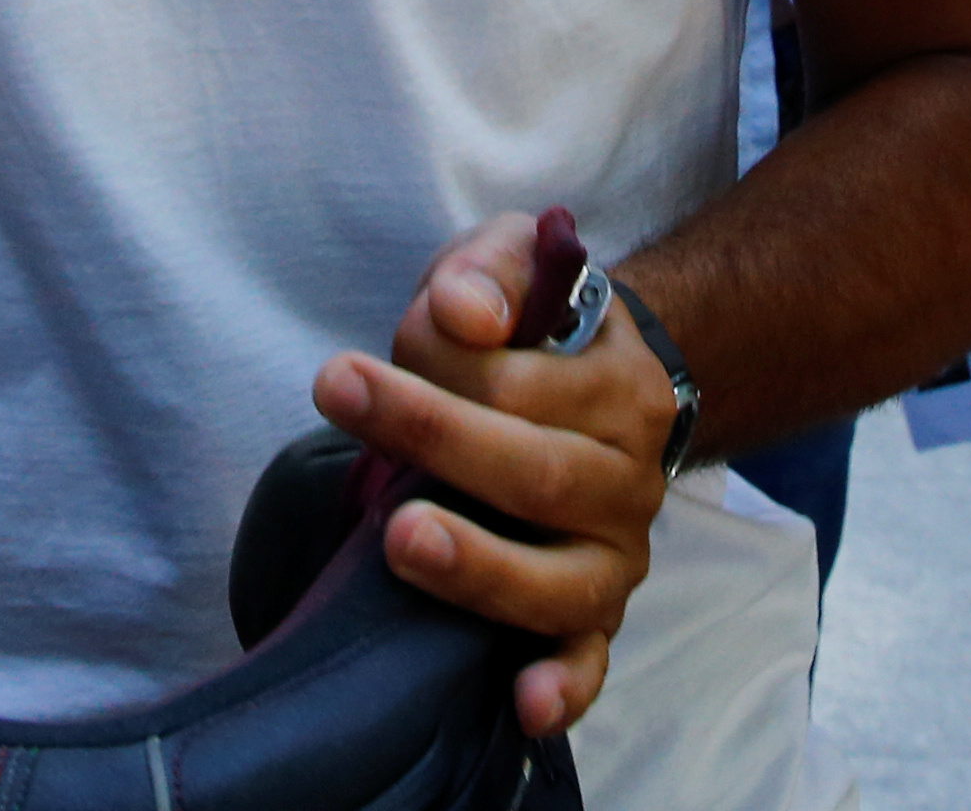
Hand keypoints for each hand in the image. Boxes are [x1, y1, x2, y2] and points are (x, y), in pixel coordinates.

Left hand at [302, 216, 672, 735]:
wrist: (596, 388)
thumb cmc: (531, 330)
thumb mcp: (510, 267)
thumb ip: (486, 275)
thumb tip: (462, 315)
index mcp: (618, 388)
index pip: (523, 384)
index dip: (435, 368)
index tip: (346, 370)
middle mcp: (629, 481)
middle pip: (534, 474)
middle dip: (434, 439)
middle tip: (341, 402)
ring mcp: (615, 561)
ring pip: (557, 580)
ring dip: (480, 564)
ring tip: (401, 538)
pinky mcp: (592, 623)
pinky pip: (587, 664)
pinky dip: (564, 687)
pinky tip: (524, 704)